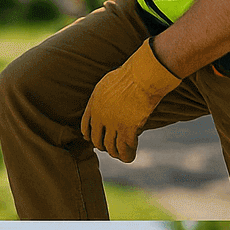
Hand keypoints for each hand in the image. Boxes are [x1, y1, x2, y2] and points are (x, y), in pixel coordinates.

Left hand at [81, 39, 181, 162]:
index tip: (94, 140)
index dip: (89, 135)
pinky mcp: (127, 129)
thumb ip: (105, 94)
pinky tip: (129, 157)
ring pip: (110, 147)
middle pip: (97, 139)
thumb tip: (109, 100)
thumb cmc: (132, 73)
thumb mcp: (109, 81)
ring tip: (120, 155)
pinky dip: (127, 155)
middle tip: (110, 148)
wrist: (143, 74)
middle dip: (103, 146)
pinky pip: (125, 148)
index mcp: (94, 103)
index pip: (85, 126)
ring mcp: (113, 123)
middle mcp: (100, 116)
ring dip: (115, 153)